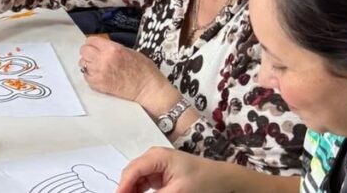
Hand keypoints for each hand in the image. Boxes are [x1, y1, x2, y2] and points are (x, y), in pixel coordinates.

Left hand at [78, 36, 169, 104]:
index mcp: (112, 49)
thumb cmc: (143, 69)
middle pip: (84, 51)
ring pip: (82, 63)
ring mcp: (99, 73)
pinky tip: (98, 75)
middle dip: (88, 52)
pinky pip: (86, 76)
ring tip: (97, 66)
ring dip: (88, 63)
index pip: (91, 40)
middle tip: (95, 56)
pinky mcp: (98, 85)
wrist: (148, 89)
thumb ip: (112, 47)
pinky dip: (90, 75)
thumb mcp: (128, 51)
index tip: (94, 45)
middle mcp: (103, 59)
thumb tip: (100, 46)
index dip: (92, 43)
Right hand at [117, 147, 231, 192]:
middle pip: (132, 174)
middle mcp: (153, 157)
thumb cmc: (203, 181)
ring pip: (137, 179)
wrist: (223, 179)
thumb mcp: (177, 192)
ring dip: (133, 191)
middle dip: (127, 188)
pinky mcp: (162, 173)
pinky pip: (145, 182)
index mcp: (156, 157)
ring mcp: (157, 164)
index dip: (123, 186)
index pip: (132, 171)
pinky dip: (141, 191)